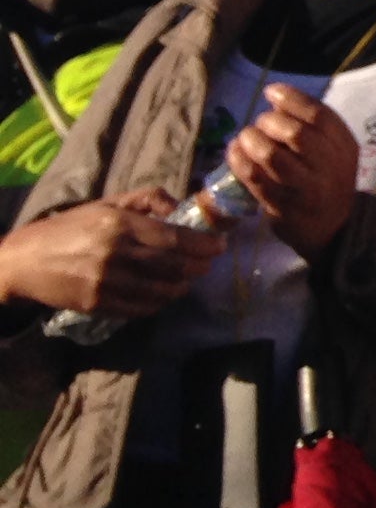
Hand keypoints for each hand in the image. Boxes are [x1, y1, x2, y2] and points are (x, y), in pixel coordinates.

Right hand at [0, 197, 225, 319]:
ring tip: (188, 279)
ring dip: (182, 286)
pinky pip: (141, 308)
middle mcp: (116, 253)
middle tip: (209, 264)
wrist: (24, 261)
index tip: (219, 245)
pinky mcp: (97, 304)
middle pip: (173, 265)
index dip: (202, 244)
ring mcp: (106, 281)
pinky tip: (164, 294)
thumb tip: (180, 205)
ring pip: (161, 290)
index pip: (173, 238)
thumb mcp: (105, 204)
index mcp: (119, 224)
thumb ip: (146, 199)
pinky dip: (159, 302)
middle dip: (199, 266)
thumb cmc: (69, 228)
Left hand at [229, 86, 361, 254]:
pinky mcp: (281, 205)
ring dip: (251, 141)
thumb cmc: (327, 180)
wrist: (334, 227)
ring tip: (245, 139)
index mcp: (344, 146)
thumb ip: (312, 126)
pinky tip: (235, 152)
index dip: (292, 99)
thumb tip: (275, 96)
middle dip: (269, 122)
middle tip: (260, 125)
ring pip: (271, 156)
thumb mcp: (334, 151)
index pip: (320, 115)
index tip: (271, 92)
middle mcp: (329, 166)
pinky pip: (253, 177)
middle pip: (296, 133)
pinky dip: (238, 160)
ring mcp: (305, 188)